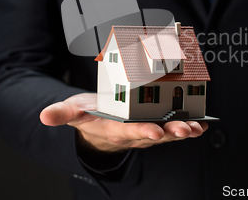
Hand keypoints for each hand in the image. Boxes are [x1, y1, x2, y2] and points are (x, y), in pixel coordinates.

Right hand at [40, 93, 207, 151]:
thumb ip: (62, 114)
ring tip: (197, 128)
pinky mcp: (156, 123)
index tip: (154, 132)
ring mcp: (147, 128)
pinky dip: (188, 125)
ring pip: (167, 133)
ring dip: (183, 130)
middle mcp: (133, 131)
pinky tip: (202, 124)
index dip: (141, 132)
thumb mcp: (74, 112)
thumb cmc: (90, 114)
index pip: (128, 132)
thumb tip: (44, 116)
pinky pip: (173, 126)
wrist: (101, 121)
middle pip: (154, 134)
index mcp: (114, 129)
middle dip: (170, 133)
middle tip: (184, 129)